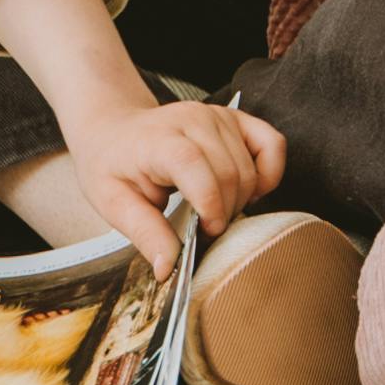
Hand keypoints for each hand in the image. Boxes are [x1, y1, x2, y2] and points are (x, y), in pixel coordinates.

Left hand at [72, 92, 283, 272]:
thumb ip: (145, 233)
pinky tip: (248, 190)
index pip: (193, 163)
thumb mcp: (113, 203)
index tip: (206, 231)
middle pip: (229, 172)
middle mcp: (193, 120)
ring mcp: (217, 116)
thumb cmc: (112, 166)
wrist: (114, 129)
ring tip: (214, 209)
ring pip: (250, 168)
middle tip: (202, 227)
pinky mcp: (235, 118)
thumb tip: (168, 268)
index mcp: (158, 140)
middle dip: (223, 212)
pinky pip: (272, 144)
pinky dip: (269, 173)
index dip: (208, 202)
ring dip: (241, 199)